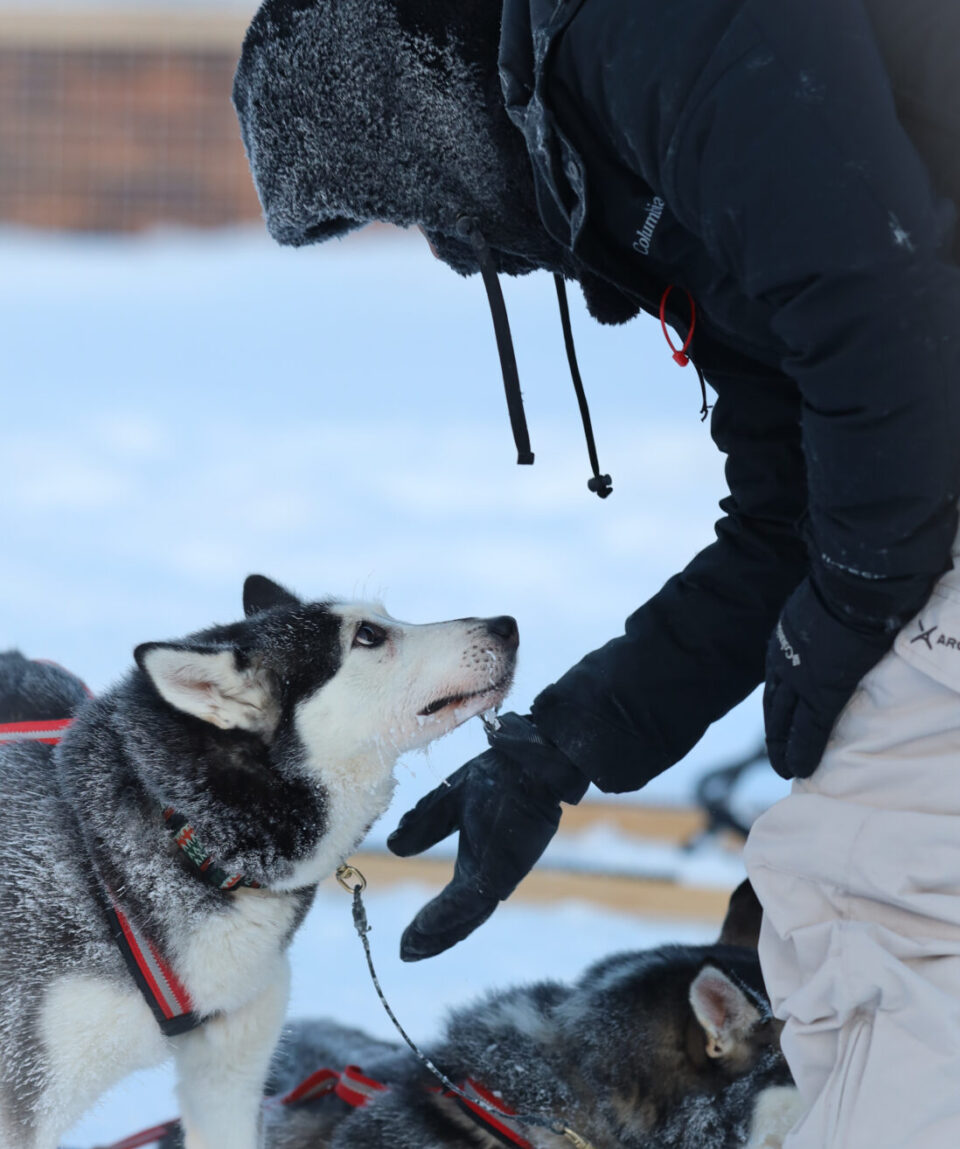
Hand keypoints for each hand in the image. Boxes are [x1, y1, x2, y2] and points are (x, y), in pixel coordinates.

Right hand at [386, 713, 588, 960]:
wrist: (528, 759)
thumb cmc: (498, 775)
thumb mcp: (448, 803)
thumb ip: (424, 825)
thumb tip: (395, 848)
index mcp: (480, 860)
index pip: (454, 901)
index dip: (432, 921)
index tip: (406, 939)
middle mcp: (491, 874)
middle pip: (460, 919)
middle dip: (433, 938)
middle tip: (405, 954)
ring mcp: (499, 874)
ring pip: (466, 917)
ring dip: (437, 935)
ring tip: (411, 950)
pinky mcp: (503, 870)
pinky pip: (471, 901)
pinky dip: (447, 918)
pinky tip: (426, 929)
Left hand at [764, 577, 892, 778]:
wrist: (849, 590)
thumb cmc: (838, 589)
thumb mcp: (810, 608)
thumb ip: (810, 625)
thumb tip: (822, 624)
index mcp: (782, 644)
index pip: (775, 683)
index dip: (775, 706)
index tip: (777, 721)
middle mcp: (785, 665)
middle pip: (775, 707)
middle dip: (775, 733)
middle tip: (776, 756)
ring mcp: (801, 681)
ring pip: (787, 723)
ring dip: (785, 748)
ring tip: (786, 769)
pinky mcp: (823, 692)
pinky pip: (811, 729)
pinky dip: (804, 750)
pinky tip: (800, 768)